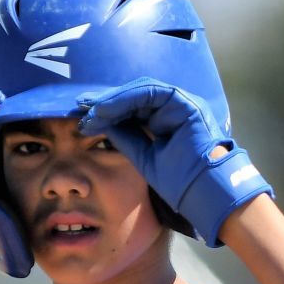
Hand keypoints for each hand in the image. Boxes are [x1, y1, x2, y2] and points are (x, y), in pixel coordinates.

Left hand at [76, 78, 272, 247]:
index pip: (131, 109)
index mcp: (164, 120)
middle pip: (132, 96)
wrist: (204, 191)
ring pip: (139, 91)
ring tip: (90, 110)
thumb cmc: (180, 181)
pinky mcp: (183, 102)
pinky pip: (150, 93)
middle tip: (79, 107)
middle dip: (105, 102)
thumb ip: (126, 139)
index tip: (83, 118)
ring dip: (112, 100)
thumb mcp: (143, 158)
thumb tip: (101, 125)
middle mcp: (172, 107)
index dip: (106, 112)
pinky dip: (126, 99)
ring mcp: (179, 102)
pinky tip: (106, 108)